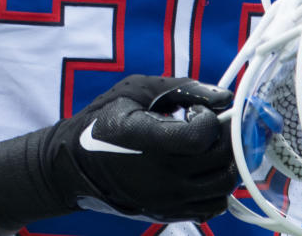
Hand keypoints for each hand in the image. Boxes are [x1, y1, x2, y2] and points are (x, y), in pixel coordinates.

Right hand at [53, 75, 236, 221]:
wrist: (75, 165)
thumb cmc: (104, 119)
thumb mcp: (136, 90)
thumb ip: (182, 88)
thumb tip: (225, 97)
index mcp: (147, 140)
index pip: (201, 136)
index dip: (210, 118)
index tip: (196, 111)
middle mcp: (159, 176)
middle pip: (221, 161)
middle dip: (226, 136)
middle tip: (214, 124)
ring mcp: (165, 200)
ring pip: (223, 187)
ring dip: (226, 163)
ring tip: (210, 147)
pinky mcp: (168, 214)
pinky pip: (212, 207)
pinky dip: (216, 187)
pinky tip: (202, 169)